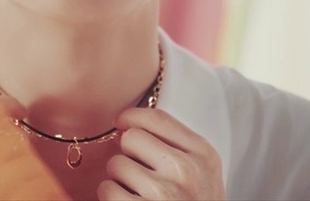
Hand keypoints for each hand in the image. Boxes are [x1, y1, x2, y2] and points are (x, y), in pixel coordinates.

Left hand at [97, 108, 223, 199]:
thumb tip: (129, 122)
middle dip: (128, 153)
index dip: (131, 116)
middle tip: (139, 171)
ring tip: (138, 193)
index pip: (155, 118)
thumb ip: (176, 144)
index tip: (122, 122)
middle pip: (131, 138)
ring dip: (119, 179)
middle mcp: (185, 170)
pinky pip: (107, 190)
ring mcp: (163, 193)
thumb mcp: (202, 171)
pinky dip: (111, 197)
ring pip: (116, 165)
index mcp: (202, 154)